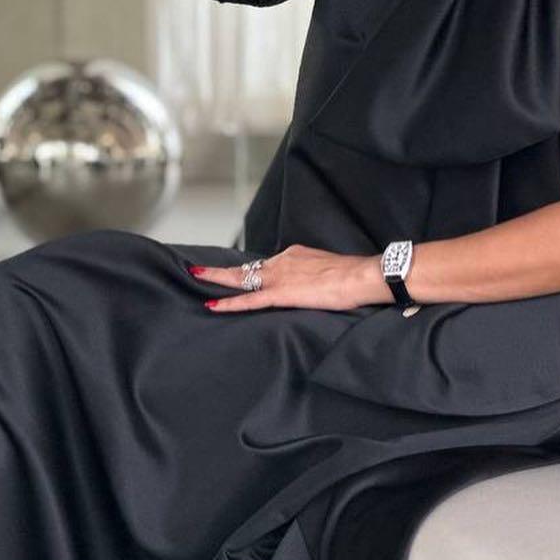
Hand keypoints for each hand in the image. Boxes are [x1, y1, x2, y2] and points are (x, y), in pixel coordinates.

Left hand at [189, 244, 390, 312]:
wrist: (361, 275)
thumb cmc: (352, 277)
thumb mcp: (326, 271)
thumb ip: (311, 276)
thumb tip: (310, 286)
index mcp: (294, 255)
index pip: (266, 264)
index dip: (250, 270)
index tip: (239, 273)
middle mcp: (282, 261)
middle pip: (247, 267)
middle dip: (222, 270)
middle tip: (199, 269)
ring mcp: (280, 276)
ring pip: (242, 278)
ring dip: (218, 280)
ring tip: (198, 278)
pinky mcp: (281, 293)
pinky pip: (249, 299)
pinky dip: (229, 302)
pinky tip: (213, 304)